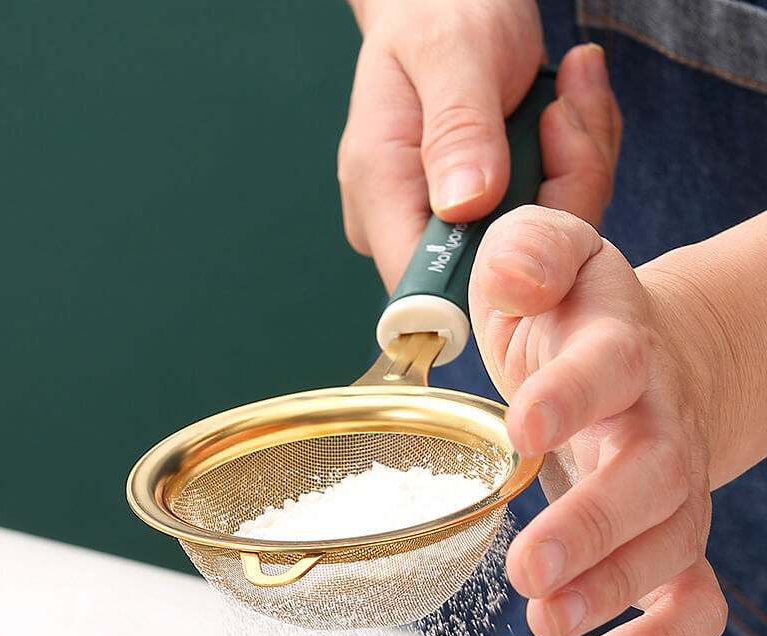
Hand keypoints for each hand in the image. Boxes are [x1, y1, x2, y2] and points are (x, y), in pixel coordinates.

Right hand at [339, 0, 621, 288]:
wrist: (445, 2)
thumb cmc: (439, 11)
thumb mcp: (453, 50)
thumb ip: (459, 128)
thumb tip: (467, 205)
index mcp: (380, 190)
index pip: (425, 292)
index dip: (492, 281)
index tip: (544, 208)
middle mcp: (405, 221)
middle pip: (491, 274)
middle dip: (553, 205)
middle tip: (567, 119)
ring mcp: (444, 222)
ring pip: (527, 246)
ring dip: (570, 178)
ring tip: (569, 101)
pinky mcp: (479, 215)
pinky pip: (541, 218)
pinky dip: (570, 171)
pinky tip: (568, 115)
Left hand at [469, 206, 727, 635]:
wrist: (647, 352)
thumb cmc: (577, 313)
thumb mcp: (547, 257)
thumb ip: (528, 253)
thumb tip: (514, 278)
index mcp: (616, 348)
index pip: (604, 368)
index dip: (569, 396)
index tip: (523, 429)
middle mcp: (653, 420)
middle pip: (647, 476)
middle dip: (592, 525)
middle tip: (530, 566)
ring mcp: (668, 482)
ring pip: (667, 544)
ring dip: (610, 589)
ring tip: (547, 619)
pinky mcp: (666, 531)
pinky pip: (686, 596)